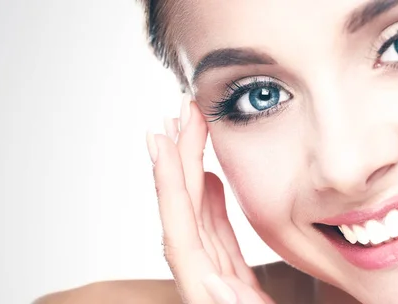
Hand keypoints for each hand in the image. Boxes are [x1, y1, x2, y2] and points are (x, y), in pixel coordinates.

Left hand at [146, 97, 274, 303]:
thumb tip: (210, 283)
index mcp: (206, 293)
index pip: (180, 232)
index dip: (170, 185)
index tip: (162, 140)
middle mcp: (206, 282)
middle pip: (185, 213)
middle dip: (182, 159)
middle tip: (183, 113)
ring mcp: (220, 279)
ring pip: (199, 218)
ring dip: (193, 171)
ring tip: (191, 131)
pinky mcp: (235, 280)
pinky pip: (216, 234)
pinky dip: (211, 203)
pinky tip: (211, 178)